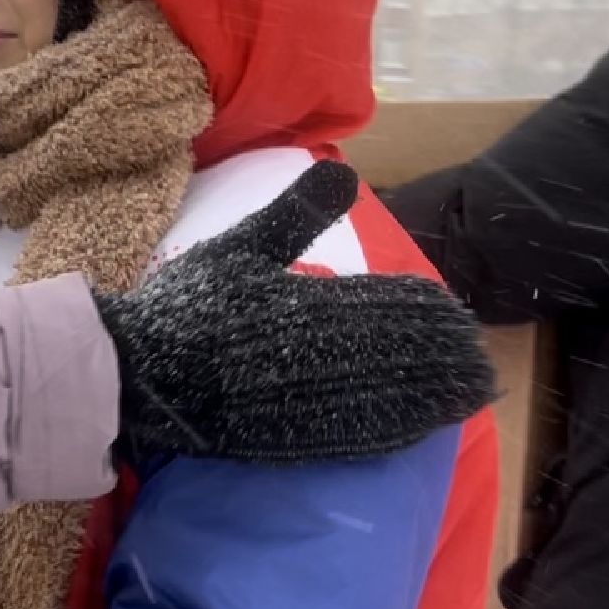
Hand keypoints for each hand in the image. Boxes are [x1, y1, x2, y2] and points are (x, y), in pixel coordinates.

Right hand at [95, 160, 495, 461]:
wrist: (132, 372)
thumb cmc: (183, 307)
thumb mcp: (239, 247)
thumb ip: (296, 213)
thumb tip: (346, 170)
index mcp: (310, 302)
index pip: (394, 304)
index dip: (432, 312)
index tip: (456, 315)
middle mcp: (317, 353)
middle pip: (404, 354)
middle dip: (445, 357)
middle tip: (476, 360)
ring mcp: (306, 400)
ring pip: (392, 398)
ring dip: (436, 397)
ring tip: (467, 394)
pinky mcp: (290, 438)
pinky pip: (358, 437)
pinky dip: (397, 431)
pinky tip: (418, 429)